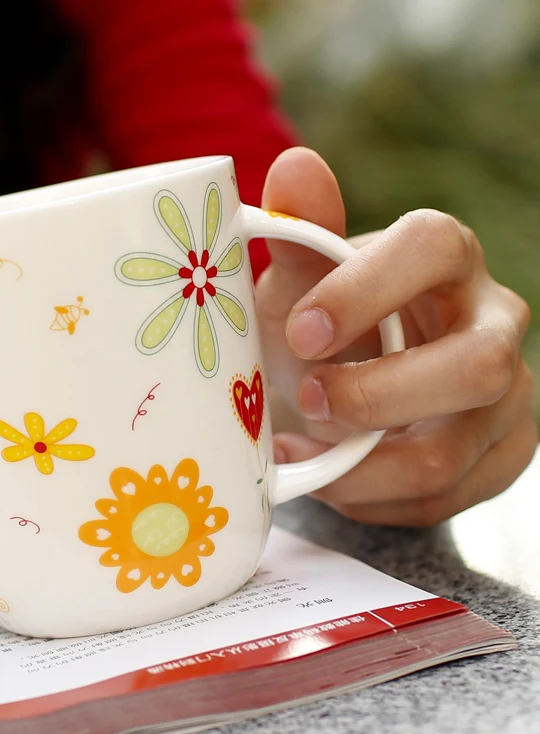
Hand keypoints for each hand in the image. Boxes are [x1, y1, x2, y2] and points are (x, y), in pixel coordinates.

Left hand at [255, 147, 536, 525]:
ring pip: (448, 451)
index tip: (302, 331)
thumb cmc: (329, 326)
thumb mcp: (304, 283)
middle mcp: (494, 320)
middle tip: (306, 399)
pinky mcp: (503, 452)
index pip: (431, 248)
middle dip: (373, 397)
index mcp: (444, 258)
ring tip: (299, 452)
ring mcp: (509, 394)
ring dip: (358, 465)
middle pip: (472, 367)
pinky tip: (331, 477)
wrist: (359, 384)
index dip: (364, 291)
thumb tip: (295, 165)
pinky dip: (370, 497)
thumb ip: (301, 233)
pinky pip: (441, 497)